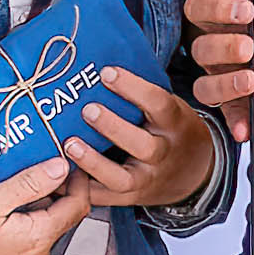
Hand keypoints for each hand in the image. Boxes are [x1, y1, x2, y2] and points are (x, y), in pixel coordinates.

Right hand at [0, 157, 86, 254]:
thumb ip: (29, 183)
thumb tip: (59, 168)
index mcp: (38, 237)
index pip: (77, 206)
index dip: (78, 183)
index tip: (71, 167)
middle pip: (58, 222)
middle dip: (51, 199)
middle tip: (31, 180)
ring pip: (38, 240)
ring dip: (30, 220)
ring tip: (3, 205)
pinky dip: (16, 240)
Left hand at [61, 65, 216, 211]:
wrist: (194, 173)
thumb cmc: (172, 130)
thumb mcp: (169, 106)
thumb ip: (142, 91)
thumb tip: (100, 56)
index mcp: (174, 123)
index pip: (158, 103)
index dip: (133, 88)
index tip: (107, 73)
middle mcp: (162, 153)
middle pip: (142, 145)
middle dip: (113, 127)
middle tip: (88, 109)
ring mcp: (146, 179)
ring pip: (121, 178)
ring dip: (93, 163)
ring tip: (69, 144)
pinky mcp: (130, 198)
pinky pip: (103, 198)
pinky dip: (80, 189)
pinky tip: (58, 175)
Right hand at [180, 0, 253, 134]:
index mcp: (214, 19)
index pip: (199, 8)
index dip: (219, 9)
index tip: (247, 10)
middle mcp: (210, 48)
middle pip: (201, 48)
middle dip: (225, 47)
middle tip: (249, 46)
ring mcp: (217, 77)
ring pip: (204, 84)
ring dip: (226, 83)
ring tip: (251, 81)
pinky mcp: (230, 103)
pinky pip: (226, 115)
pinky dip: (236, 122)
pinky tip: (246, 129)